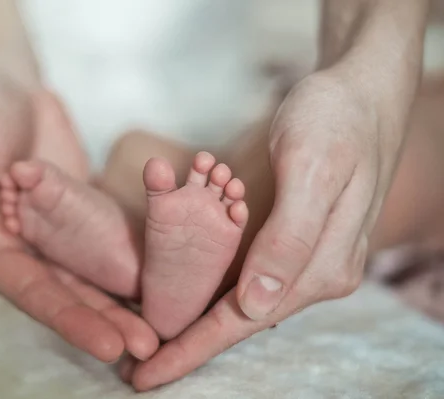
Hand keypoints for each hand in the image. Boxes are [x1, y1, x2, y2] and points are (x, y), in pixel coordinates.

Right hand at [0, 72, 157, 361]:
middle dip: (109, 322)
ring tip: (163, 326)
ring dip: (125, 301)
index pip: (35, 293)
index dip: (72, 321)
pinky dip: (133, 261)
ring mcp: (57, 233)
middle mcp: (27, 248)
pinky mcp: (81, 214)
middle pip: (71, 294)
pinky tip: (164, 279)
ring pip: (94, 274)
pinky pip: (109, 241)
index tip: (111, 346)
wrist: (6, 83)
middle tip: (150, 348)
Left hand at [126, 70, 409, 389]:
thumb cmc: (336, 119)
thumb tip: (259, 305)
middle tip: (142, 367)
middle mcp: (317, 272)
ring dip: (201, 316)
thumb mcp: (311, 168)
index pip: (244, 320)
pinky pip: (252, 274)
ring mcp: (309, 258)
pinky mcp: (299, 240)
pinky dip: (218, 287)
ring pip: (245, 300)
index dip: (193, 348)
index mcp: (321, 264)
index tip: (150, 375)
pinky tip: (192, 295)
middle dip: (191, 341)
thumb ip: (289, 238)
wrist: (362, 90)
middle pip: (242, 319)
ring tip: (157, 337)